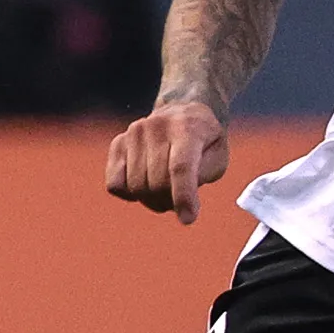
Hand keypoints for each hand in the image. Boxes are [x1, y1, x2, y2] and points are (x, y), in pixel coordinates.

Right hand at [106, 99, 229, 224]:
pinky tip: (145, 183)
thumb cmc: (204, 141)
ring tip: (166, 190)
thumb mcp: (218, 156)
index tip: (188, 219)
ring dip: (153, 200)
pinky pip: (116, 184)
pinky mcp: (118, 144)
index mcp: (188, 128)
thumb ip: (203, 175)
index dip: (183, 197)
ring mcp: (133, 133)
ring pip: (136, 187)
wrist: (181, 113)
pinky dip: (130, 193)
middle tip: (180, 201)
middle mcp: (157, 127)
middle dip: (171, 202)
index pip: (180, 168)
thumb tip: (181, 197)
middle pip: (158, 182)